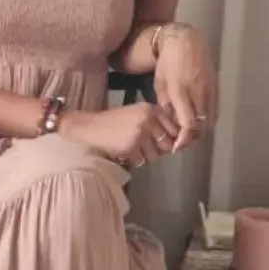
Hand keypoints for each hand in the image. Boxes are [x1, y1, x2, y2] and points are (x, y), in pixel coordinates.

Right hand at [57, 102, 180, 166]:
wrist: (92, 126)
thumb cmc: (115, 122)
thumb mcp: (138, 114)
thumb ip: (157, 122)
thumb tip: (176, 141)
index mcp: (152, 109)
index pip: (174, 129)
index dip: (172, 139)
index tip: (165, 144)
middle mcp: (149, 118)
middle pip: (168, 143)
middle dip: (159, 150)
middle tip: (146, 148)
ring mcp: (141, 132)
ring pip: (156, 155)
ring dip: (146, 156)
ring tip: (134, 148)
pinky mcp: (132, 145)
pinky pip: (142, 160)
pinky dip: (135, 159)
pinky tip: (126, 151)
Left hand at [153, 23, 215, 150]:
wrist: (186, 42)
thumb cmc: (168, 63)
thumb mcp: (160, 85)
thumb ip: (166, 106)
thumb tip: (172, 125)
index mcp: (180, 91)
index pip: (188, 123)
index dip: (184, 139)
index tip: (177, 147)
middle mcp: (197, 93)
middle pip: (201, 126)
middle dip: (191, 138)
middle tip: (181, 142)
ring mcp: (209, 90)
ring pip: (209, 120)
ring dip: (200, 130)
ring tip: (188, 133)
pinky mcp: (216, 88)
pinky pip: (214, 111)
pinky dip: (207, 120)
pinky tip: (198, 121)